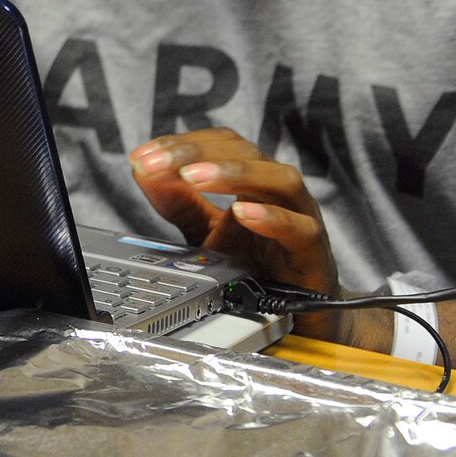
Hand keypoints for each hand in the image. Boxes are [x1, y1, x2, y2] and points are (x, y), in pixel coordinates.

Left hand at [129, 127, 353, 341]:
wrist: (293, 313)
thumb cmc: (253, 263)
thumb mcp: (204, 230)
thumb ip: (176, 201)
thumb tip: (141, 168)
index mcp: (252, 179)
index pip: (221, 143)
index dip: (182, 144)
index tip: (141, 155)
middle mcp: (278, 190)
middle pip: (246, 152)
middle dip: (196, 154)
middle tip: (157, 163)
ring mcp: (301, 217)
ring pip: (280, 180)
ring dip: (233, 174)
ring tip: (192, 176)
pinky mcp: (313, 252)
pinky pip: (299, 228)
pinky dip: (271, 218)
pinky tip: (240, 212)